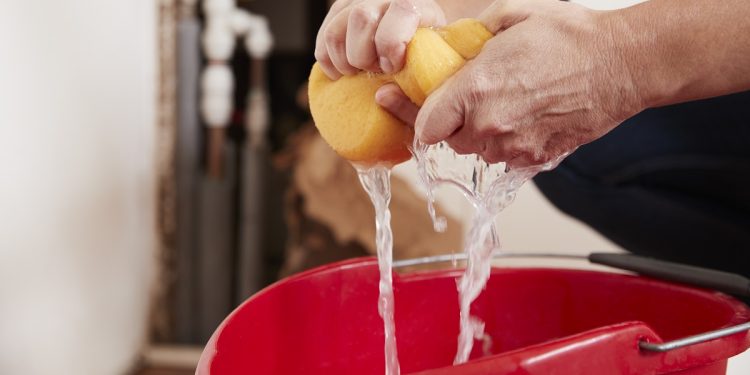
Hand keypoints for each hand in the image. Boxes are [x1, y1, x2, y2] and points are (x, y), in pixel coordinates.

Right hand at [315, 0, 445, 79]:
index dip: (392, 43)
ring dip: (345, 62)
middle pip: (360, 18)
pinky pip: (323, 39)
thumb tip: (381, 96)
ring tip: (361, 72)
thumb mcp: (433, 70)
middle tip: (377, 70)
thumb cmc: (429, 58)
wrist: (422, 36)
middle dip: (365, 56)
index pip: (401, 9)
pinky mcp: (339, 11)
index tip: (393, 66)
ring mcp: (357, 0)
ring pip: (335, 31)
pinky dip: (329, 62)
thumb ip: (416, 88)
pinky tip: (345, 72)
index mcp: (416, 2)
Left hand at [378, 0, 643, 167]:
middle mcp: (491, 126)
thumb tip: (445, 43)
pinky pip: (503, 155)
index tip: (394, 100)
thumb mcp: (510, 17)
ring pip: (474, 149)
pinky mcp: (535, 159)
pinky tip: (515, 114)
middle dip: (443, 119)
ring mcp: (514, 148)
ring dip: (472, 130)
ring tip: (491, 101)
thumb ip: (469, 34)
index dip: (408, 113)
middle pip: (446, 139)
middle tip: (447, 97)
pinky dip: (500, 139)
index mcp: (478, 90)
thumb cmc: (572, 37)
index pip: (423, 125)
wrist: (624, 65)